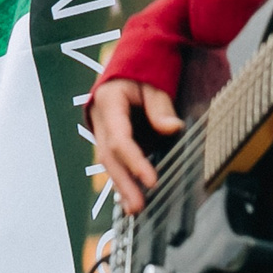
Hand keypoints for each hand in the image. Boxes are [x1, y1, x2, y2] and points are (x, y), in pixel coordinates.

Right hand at [87, 77, 179, 214]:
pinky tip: (131, 197)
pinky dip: (123, 178)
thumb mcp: (154, 81)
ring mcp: (102, 129)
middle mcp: (100, 119)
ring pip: (109, 162)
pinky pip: (115, 160)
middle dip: (124, 183)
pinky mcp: (111, 136)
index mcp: (108, 102)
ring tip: (134, 209)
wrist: (128, 64)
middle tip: (138, 207)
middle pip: (109, 156)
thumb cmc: (143, 70)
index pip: (119, 139)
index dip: (135, 162)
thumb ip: (161, 106)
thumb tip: (173, 129)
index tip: (152, 181)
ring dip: (121, 186)